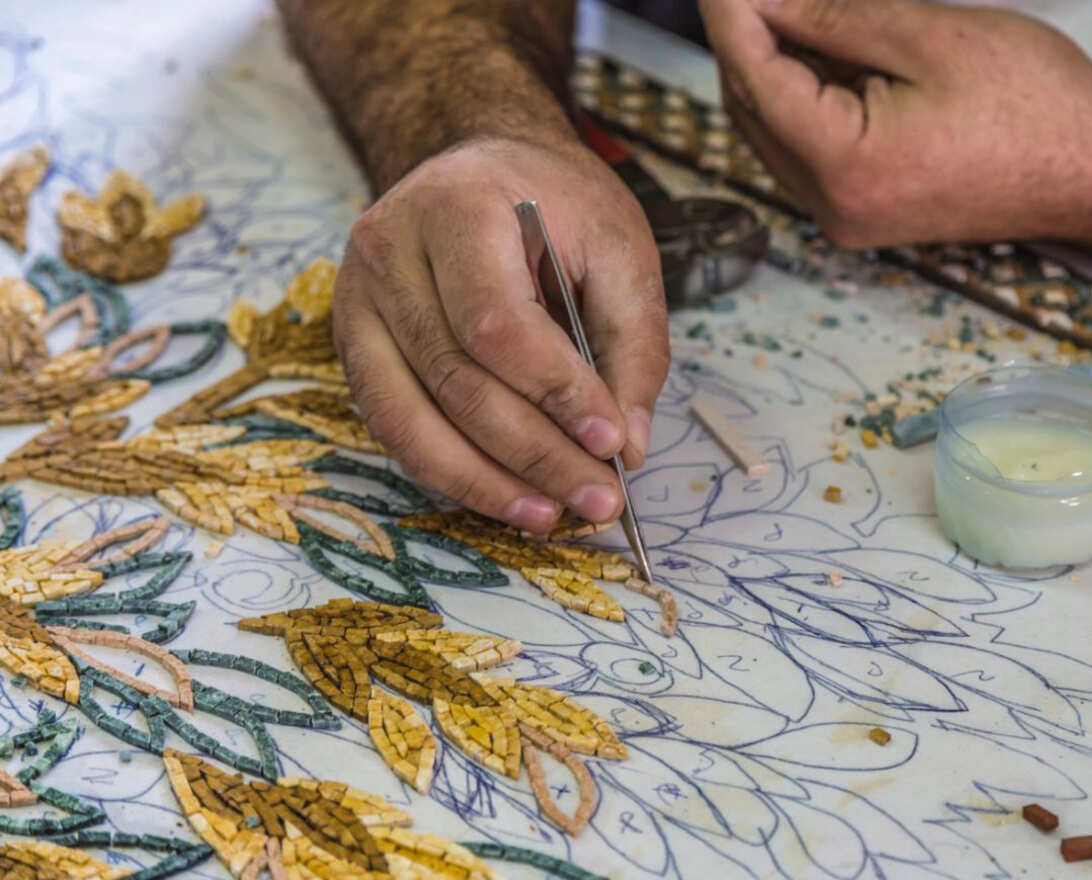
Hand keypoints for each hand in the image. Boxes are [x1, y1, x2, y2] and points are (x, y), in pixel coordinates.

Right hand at [333, 135, 668, 532]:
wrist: (482, 168)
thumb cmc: (555, 202)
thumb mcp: (619, 246)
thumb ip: (633, 343)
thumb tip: (626, 447)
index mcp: (456, 207)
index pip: (496, 323)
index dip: (554, 393)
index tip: (611, 443)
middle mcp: (387, 253)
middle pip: (455, 380)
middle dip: (534, 454)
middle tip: (599, 500)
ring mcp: (358, 301)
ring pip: (412, 419)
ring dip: (488, 483)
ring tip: (555, 515)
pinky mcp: (355, 344)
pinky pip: (396, 427)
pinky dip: (453, 473)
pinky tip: (508, 497)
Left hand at [699, 0, 1091, 245]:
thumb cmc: (1036, 103)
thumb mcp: (931, 38)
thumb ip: (832, 20)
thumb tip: (762, 0)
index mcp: (845, 167)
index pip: (755, 79)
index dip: (733, 15)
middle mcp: (831, 207)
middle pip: (751, 111)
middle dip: (743, 38)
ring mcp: (844, 219)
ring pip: (772, 132)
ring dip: (767, 68)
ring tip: (780, 8)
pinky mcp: (860, 214)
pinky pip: (803, 152)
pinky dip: (797, 100)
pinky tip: (810, 52)